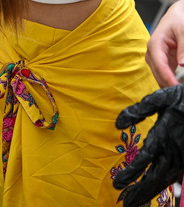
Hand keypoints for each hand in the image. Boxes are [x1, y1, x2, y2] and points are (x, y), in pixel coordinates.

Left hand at [114, 85, 183, 203]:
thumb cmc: (181, 100)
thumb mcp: (159, 99)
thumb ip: (138, 111)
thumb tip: (118, 124)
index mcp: (163, 136)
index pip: (144, 160)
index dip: (131, 173)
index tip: (118, 184)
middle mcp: (173, 150)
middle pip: (154, 176)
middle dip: (139, 191)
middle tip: (124, 202)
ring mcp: (181, 156)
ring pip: (165, 180)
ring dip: (149, 192)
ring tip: (135, 203)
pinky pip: (174, 176)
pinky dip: (163, 186)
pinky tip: (154, 191)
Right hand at [148, 0, 183, 87]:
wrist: (177, 15)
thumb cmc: (179, 20)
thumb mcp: (183, 31)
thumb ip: (183, 49)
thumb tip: (182, 65)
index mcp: (155, 44)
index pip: (159, 65)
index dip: (167, 78)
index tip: (176, 87)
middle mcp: (152, 52)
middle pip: (157, 73)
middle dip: (167, 84)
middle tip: (179, 94)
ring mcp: (156, 57)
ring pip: (159, 75)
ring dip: (168, 84)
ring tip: (178, 92)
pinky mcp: (162, 60)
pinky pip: (164, 73)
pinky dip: (170, 80)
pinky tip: (176, 85)